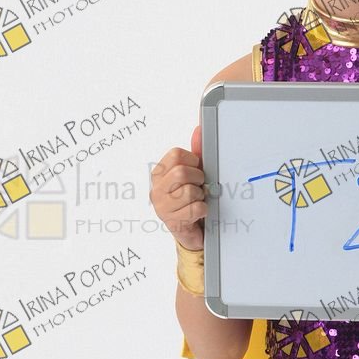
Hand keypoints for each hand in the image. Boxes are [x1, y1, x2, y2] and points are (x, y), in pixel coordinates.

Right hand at [149, 124, 205, 250]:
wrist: (192, 230)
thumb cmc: (192, 198)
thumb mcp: (195, 173)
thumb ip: (197, 152)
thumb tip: (199, 129)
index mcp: (160, 173)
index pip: (176, 155)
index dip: (193, 161)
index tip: (196, 170)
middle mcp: (156, 189)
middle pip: (182, 173)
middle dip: (198, 179)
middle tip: (199, 187)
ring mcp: (161, 206)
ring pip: (189, 191)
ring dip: (200, 196)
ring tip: (197, 200)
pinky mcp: (172, 222)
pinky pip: (195, 209)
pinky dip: (203, 210)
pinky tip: (198, 212)